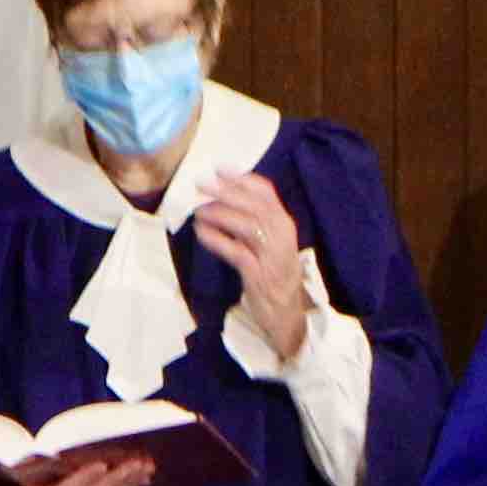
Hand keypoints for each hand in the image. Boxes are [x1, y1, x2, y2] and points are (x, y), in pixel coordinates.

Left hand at [190, 169, 314, 361]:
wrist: (288, 315)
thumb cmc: (275, 276)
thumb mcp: (272, 245)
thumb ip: (256, 224)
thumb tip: (225, 200)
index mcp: (285, 225)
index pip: (267, 193)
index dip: (242, 179)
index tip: (219, 169)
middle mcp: (282, 236)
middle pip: (255, 205)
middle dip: (226, 192)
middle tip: (201, 184)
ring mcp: (272, 256)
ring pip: (247, 225)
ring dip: (220, 214)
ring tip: (198, 210)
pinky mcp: (259, 275)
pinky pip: (236, 252)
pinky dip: (217, 241)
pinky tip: (202, 233)